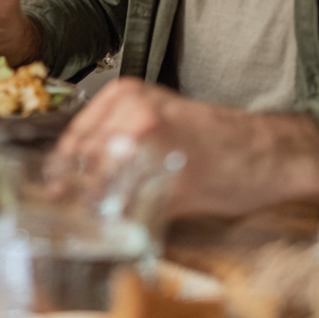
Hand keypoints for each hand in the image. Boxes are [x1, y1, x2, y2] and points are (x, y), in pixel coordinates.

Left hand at [57, 77, 318, 216]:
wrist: (262, 150)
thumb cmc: (206, 132)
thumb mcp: (153, 112)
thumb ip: (114, 130)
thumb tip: (71, 166)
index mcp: (125, 94)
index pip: (76, 135)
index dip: (63, 166)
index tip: (56, 185)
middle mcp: (133, 113)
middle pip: (85, 161)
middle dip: (76, 188)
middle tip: (70, 207)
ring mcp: (152, 145)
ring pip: (104, 184)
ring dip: (96, 206)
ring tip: (96, 217)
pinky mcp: (171, 179)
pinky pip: (134, 206)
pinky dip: (124, 219)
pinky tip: (125, 223)